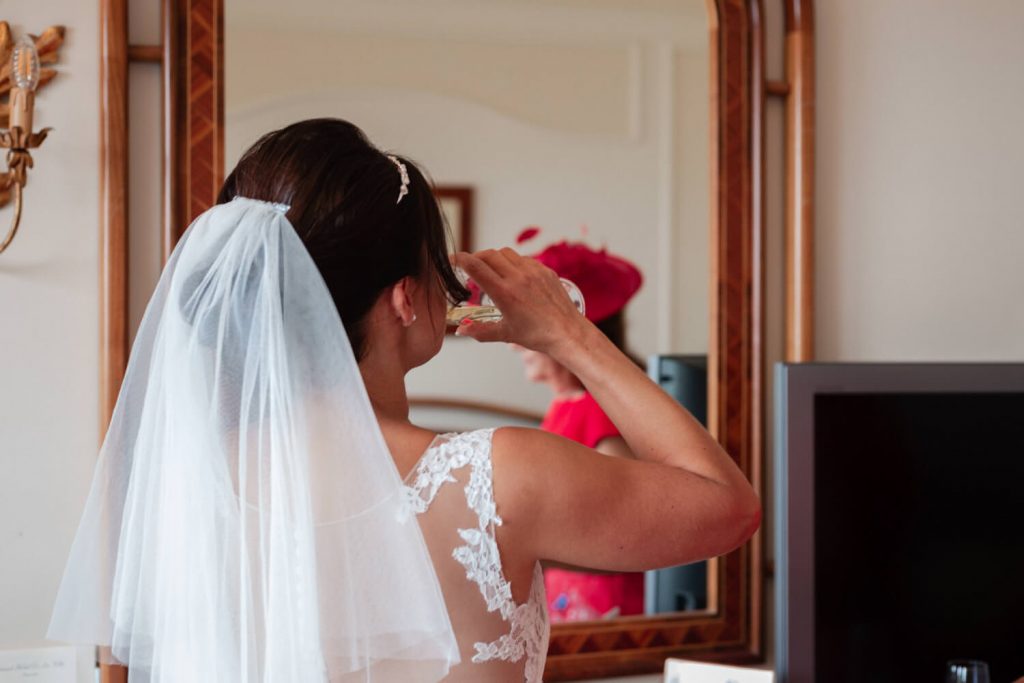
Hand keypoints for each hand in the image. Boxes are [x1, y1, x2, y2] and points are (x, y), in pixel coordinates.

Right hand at [451, 248, 588, 352]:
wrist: (567, 333)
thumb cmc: (538, 336)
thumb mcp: (504, 334)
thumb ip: (479, 330)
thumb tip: (461, 330)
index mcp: (504, 293)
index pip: (475, 267)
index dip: (459, 260)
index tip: (451, 260)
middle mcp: (518, 278)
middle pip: (488, 255)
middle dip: (476, 258)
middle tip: (470, 267)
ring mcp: (533, 272)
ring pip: (506, 253)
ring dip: (494, 258)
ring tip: (491, 271)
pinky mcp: (545, 271)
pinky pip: (523, 259)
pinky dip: (513, 262)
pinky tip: (513, 275)